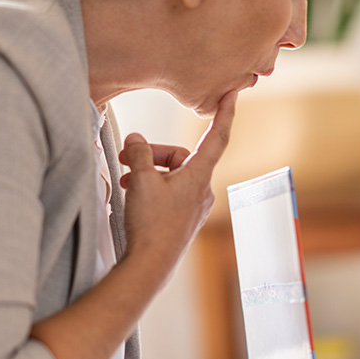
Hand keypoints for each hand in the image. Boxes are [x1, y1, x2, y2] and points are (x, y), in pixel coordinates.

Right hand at [118, 90, 235, 270]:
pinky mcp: (184, 218)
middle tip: (129, 159)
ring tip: (127, 181)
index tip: (232, 94)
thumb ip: (139, 153)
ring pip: (173, 175)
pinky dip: (153, 188)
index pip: (217, 136)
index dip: (224, 113)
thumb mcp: (140, 180)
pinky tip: (134, 195)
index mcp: (199, 176)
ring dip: (149, 173)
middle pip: (180, 157)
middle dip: (153, 155)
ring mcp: (195, 206)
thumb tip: (136, 141)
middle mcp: (203, 190)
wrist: (150, 265)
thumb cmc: (150, 225)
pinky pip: (170, 192)